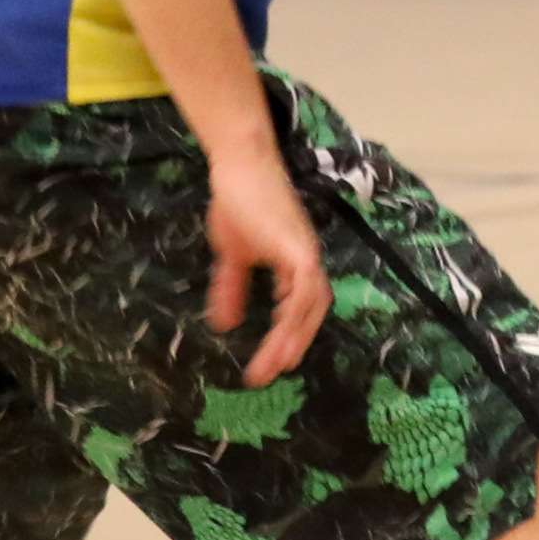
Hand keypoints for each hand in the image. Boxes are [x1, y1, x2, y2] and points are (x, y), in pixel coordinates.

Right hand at [204, 153, 330, 385]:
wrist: (239, 166)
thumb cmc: (238, 204)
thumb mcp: (232, 255)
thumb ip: (233, 288)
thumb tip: (225, 324)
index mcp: (296, 266)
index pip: (302, 308)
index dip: (292, 336)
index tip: (273, 365)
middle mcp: (307, 261)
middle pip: (312, 311)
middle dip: (294, 343)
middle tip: (274, 373)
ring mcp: (304, 252)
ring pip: (310, 303)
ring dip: (294, 334)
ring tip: (276, 362)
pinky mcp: (297, 244)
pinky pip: (304, 283)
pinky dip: (297, 306)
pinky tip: (283, 324)